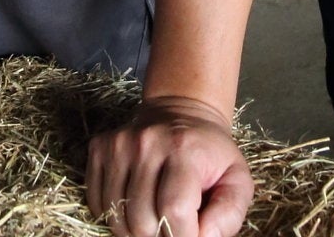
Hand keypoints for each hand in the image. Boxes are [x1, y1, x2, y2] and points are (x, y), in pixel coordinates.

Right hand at [87, 94, 253, 236]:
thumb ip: (229, 214)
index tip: (191, 236)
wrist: (181, 110)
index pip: (174, 212)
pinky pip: (96, 202)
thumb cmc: (211, 154)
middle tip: (173, 228)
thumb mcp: (237, 179)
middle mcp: (147, 142)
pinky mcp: (100, 147)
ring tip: (154, 221)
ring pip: (117, 216)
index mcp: (184, 149)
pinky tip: (133, 208)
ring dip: (135, 231)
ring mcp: (119, 144)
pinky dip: (114, 216)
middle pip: (142, 221)